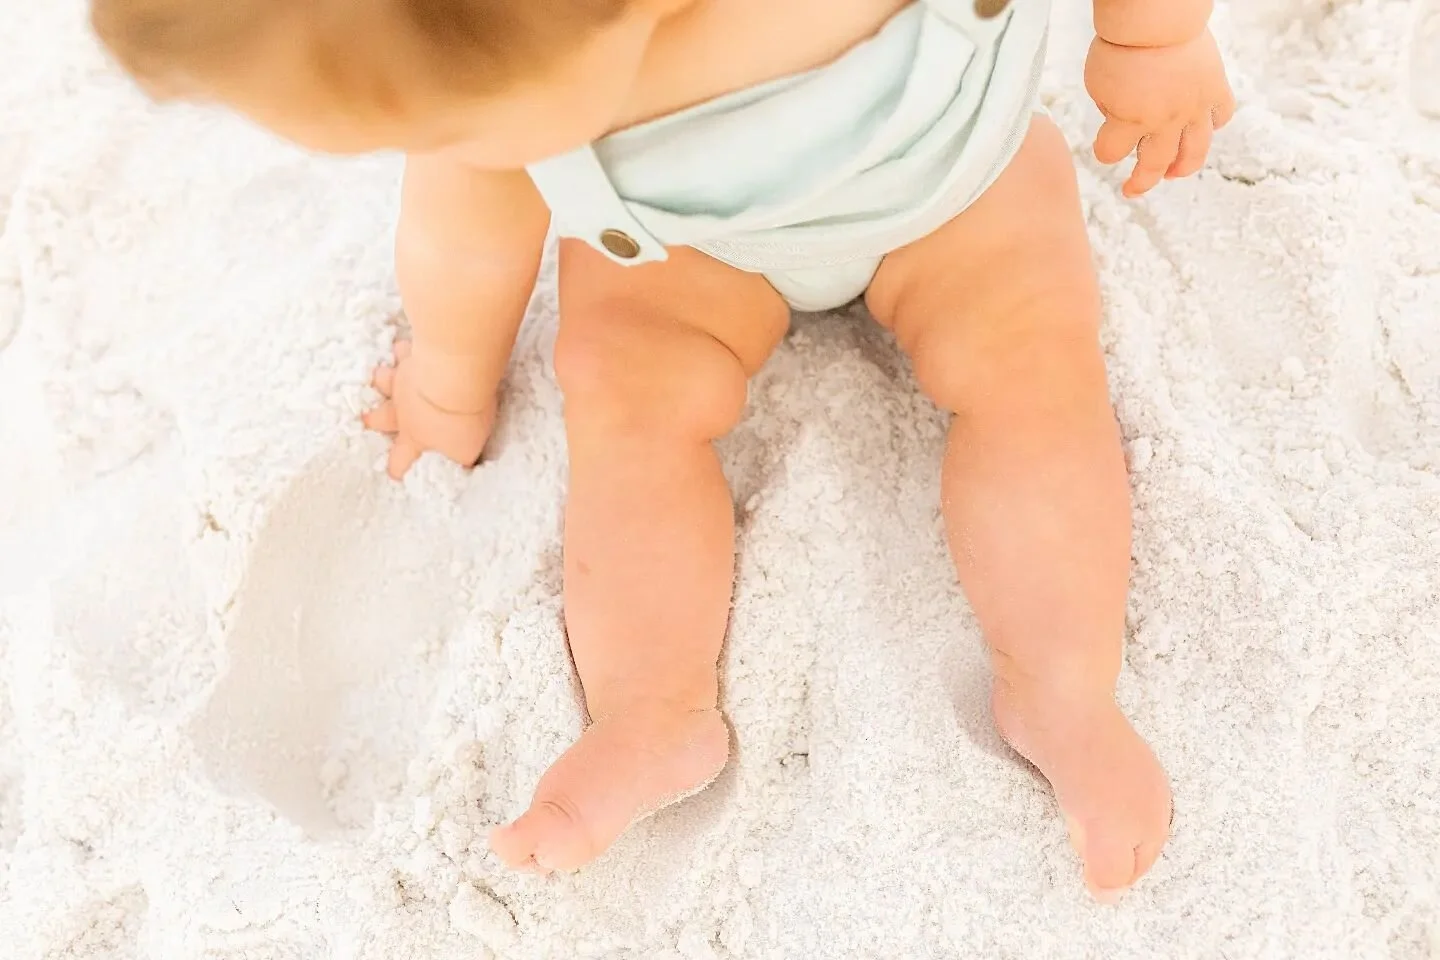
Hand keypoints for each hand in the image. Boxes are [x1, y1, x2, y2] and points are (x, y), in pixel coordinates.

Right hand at [363, 340, 496, 479]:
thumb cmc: (459, 421)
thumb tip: (462, 466)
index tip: (395, 473)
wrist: (454, 379)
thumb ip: (459, 458)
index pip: (400, 460)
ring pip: (382, 381)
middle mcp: (402, 411)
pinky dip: (402, 350)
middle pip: (379, 418)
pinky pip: (402, 351)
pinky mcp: (410, 356)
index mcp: (414, 438)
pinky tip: (403, 347)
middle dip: (373, 420)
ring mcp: (402, 382)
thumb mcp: (465, 451)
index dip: (397, 469)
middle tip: (367, 418)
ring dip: (381, 379)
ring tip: (381, 377)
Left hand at [1085, 29, 1236, 196]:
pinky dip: (1213, 126)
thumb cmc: (1122, 45)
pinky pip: (1221, 117)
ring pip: (1194, 152)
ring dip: (1183, 168)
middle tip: (1132, 189)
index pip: (1110, 153)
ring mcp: (1194, 108)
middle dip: (1140, 182)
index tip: (1102, 145)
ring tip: (1173, 173)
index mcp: (1130, 120)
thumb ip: (1109, 109)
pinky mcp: (1215, 90)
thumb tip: (1122, 120)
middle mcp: (1165, 121)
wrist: (1157, 17)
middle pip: (1154, 166)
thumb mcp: (1097, 84)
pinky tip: (1203, 128)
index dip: (1103, 151)